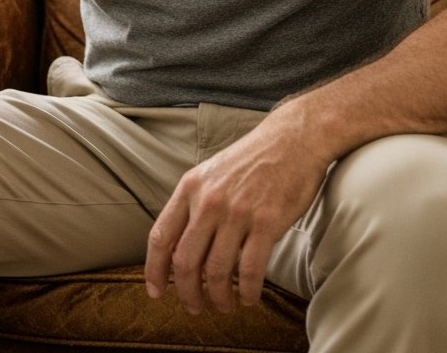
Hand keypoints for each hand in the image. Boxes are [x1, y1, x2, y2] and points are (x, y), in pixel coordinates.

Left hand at [144, 113, 329, 314]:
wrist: (292, 139)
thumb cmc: (252, 159)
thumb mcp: (212, 172)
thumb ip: (194, 204)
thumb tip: (179, 247)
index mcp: (190, 186)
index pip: (160, 236)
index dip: (154, 270)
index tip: (156, 292)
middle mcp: (209, 200)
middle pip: (184, 261)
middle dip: (187, 293)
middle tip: (195, 308)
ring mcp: (237, 212)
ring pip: (216, 271)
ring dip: (218, 298)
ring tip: (225, 305)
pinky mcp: (266, 222)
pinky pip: (249, 270)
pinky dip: (247, 292)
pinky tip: (249, 298)